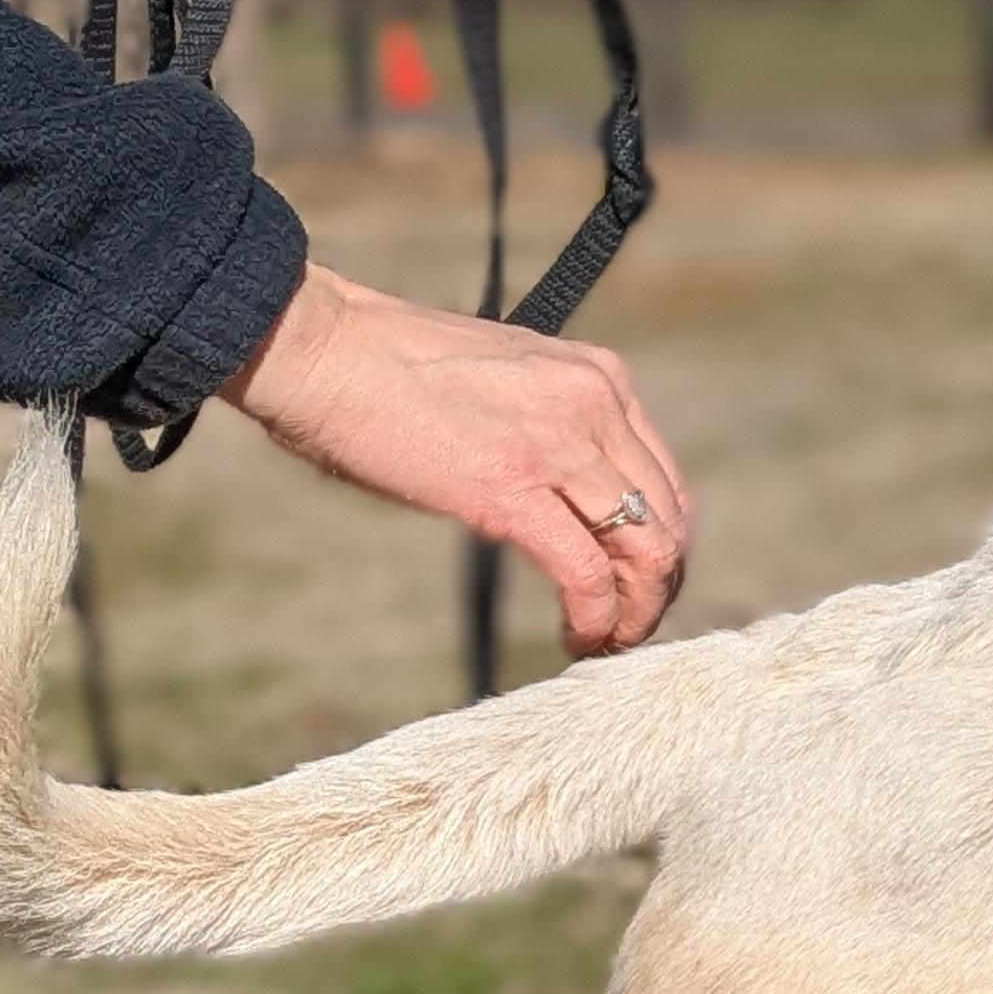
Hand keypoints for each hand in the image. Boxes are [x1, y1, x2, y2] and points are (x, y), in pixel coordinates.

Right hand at [218, 268, 693, 654]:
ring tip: (603, 642)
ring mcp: (559, 442)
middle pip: (669, 522)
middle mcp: (594, 404)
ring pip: (646, 551)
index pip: (664, 481)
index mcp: (598, 378)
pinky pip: (588, 572)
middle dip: (655, 590)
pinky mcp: (513, 487)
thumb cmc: (390, 372)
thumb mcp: (503, 387)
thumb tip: (561, 500)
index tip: (629, 588)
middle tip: (623, 630)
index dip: (659, 549)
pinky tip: (577, 637)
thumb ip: (549, 430)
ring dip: (634, 613)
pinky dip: (595, 617)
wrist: (324, 351)